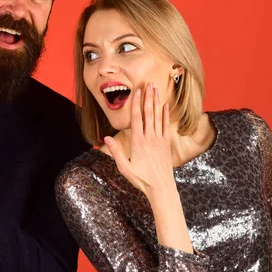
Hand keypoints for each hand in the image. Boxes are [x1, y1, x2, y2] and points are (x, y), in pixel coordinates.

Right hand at [105, 82, 174, 200]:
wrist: (161, 188)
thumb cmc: (141, 179)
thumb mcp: (124, 168)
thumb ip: (116, 152)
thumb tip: (106, 138)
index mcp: (138, 142)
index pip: (136, 118)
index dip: (136, 103)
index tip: (136, 91)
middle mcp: (149, 138)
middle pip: (148, 113)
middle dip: (148, 97)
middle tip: (149, 83)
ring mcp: (159, 140)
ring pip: (158, 117)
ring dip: (156, 102)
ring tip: (156, 89)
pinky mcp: (165, 144)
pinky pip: (165, 126)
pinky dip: (165, 115)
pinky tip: (165, 106)